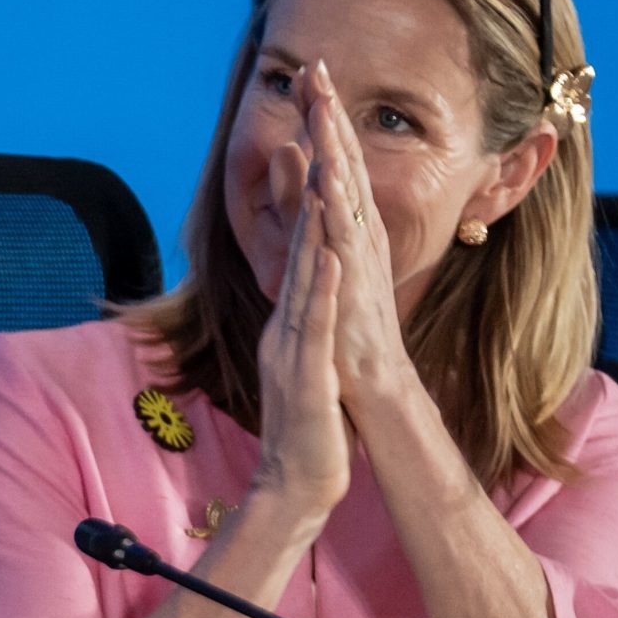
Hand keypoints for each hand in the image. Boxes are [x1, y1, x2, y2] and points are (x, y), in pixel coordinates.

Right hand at [248, 134, 350, 526]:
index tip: (322, 143)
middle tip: (313, 135)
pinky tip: (330, 256)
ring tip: (322, 176)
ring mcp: (293, 348)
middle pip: (298, 245)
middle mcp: (287, 324)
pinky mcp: (306, 375)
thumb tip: (317, 287)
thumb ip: (308, 321)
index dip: (312, 195)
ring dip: (311, 226)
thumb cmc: (310, 424)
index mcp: (291, 320)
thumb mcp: (309, 359)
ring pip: (302, 277)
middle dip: (308, 187)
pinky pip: (314, 326)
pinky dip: (321, 289)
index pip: (303, 248)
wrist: (297, 483)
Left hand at [297, 60, 410, 409]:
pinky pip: (343, 238)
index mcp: (349, 222)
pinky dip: (336, 208)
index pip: (334, 158)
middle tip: (317, 66)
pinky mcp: (352, 280)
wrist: (367, 377)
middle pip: (342, 159)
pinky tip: (326, 179)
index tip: (309, 71)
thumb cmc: (344, 321)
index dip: (322, 116)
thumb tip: (296, 162)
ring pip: (344, 187)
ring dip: (334, 146)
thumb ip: (305, 210)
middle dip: (329, 112)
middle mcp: (359, 228)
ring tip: (322, 106)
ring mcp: (358, 251)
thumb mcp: (318, 255)